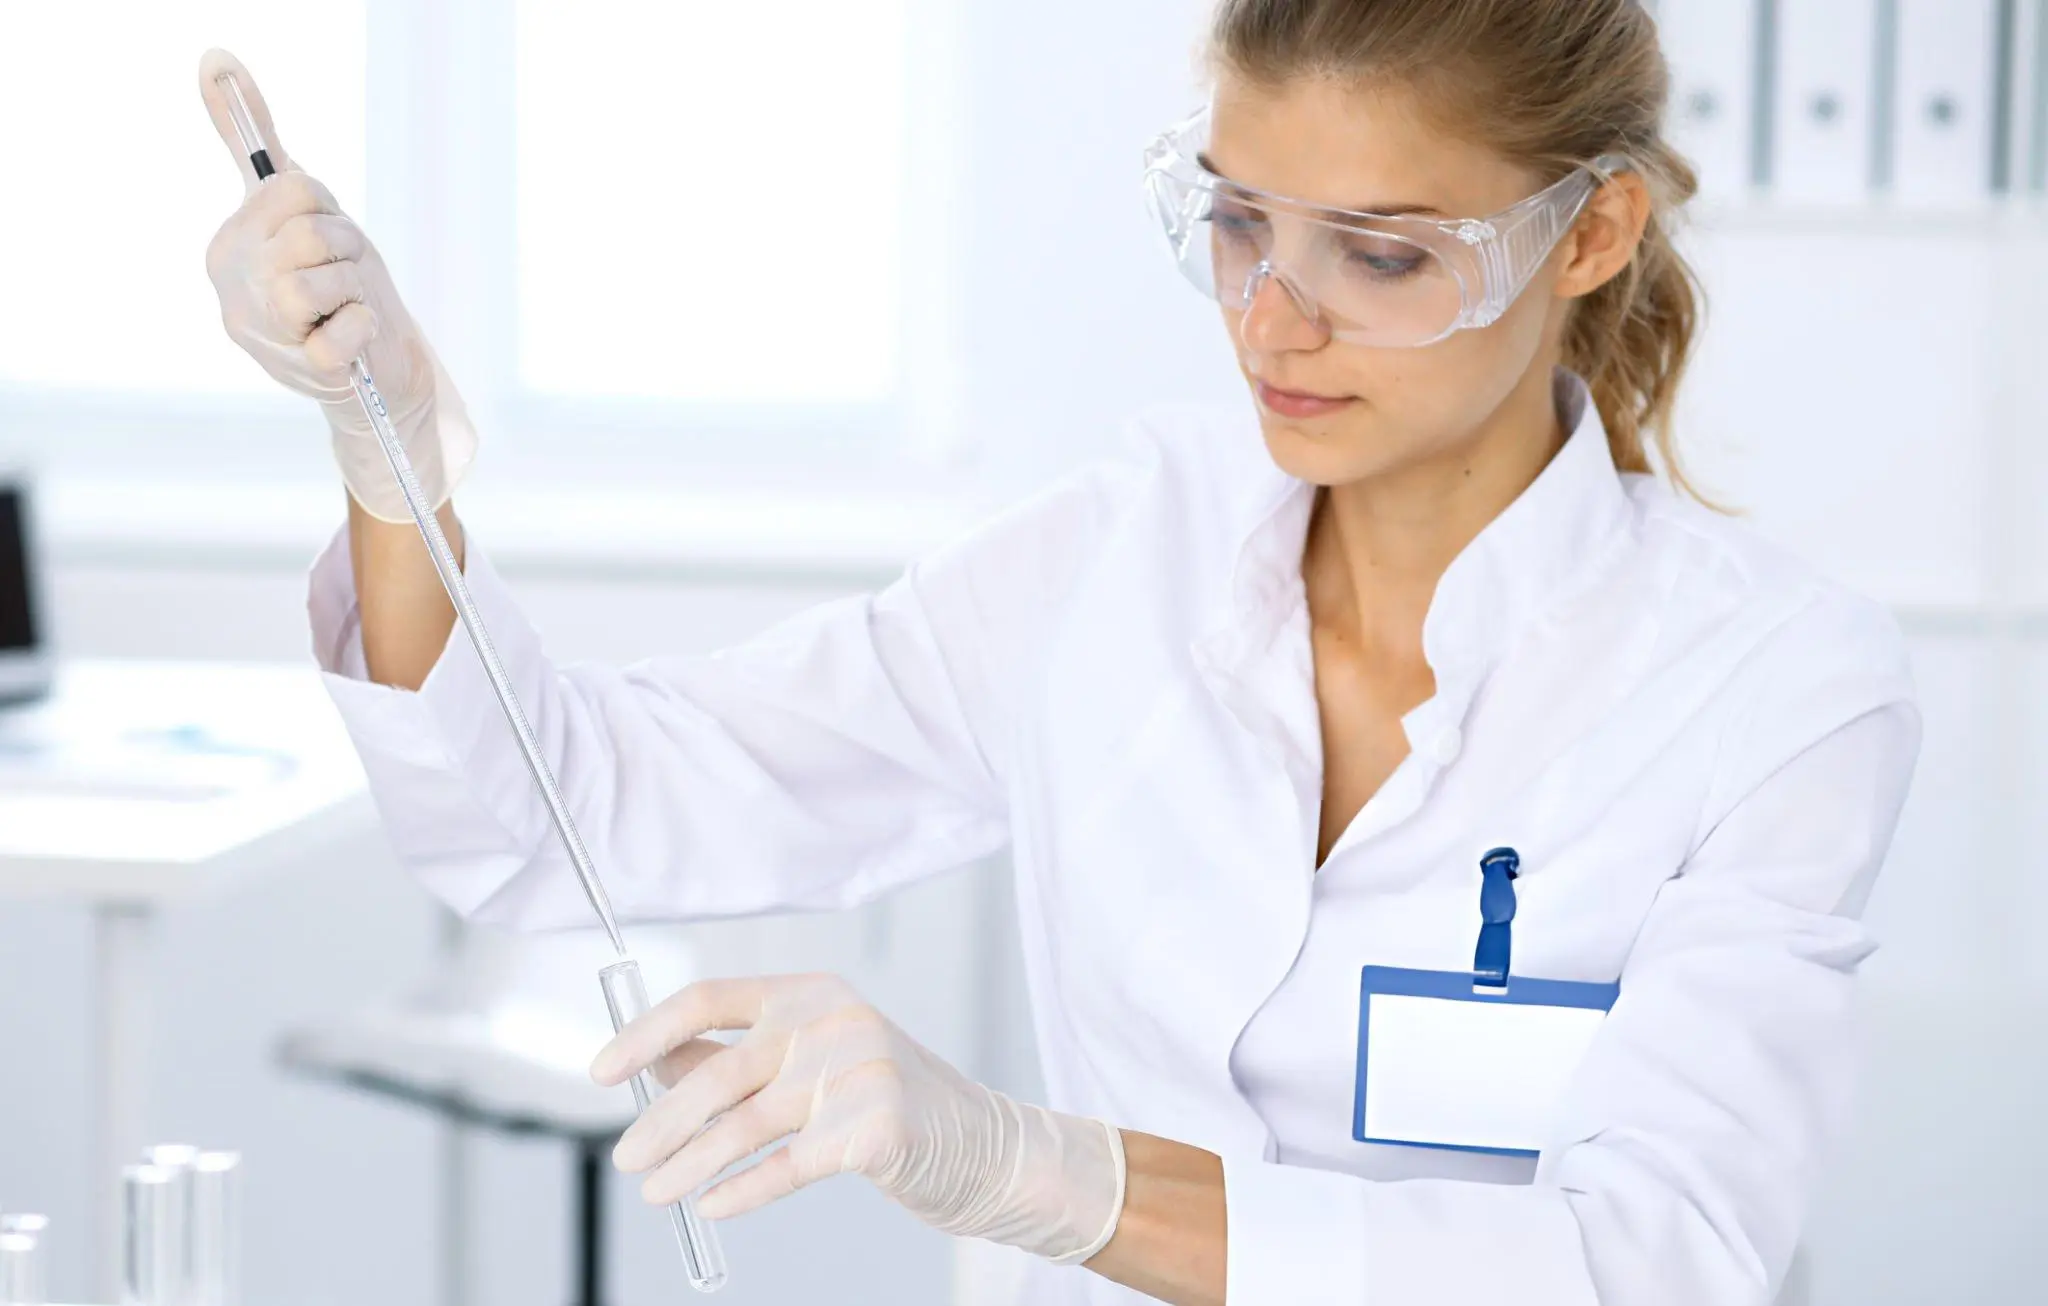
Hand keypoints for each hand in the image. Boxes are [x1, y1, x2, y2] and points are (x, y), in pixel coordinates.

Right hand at [197, 48, 475, 522]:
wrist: (380, 368)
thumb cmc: (339, 283)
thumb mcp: (299, 206)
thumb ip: (253, 137)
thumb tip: (216, 57)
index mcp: (228, 246)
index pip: (293, 190)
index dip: (326, 210)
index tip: (325, 240)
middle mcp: (234, 288)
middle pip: (309, 231)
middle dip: (345, 248)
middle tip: (344, 275)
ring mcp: (265, 334)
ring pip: (320, 277)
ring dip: (355, 286)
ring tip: (347, 307)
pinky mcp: (306, 369)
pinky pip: (343, 328)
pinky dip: (363, 326)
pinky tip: (355, 336)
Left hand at [594, 973, 1126, 1262]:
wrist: (984, 1147)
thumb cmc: (883, 1103)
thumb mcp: (811, 1061)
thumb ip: (738, 1057)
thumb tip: (652, 1064)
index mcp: (809, 992)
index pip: (709, 999)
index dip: (646, 1034)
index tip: (600, 1071)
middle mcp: (831, 1020)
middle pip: (719, 1072)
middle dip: (661, 1123)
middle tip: (625, 1159)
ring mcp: (857, 1071)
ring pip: (745, 1125)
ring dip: (688, 1164)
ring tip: (655, 1192)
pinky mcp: (875, 1128)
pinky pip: (787, 1166)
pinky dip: (742, 1190)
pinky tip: (712, 1207)